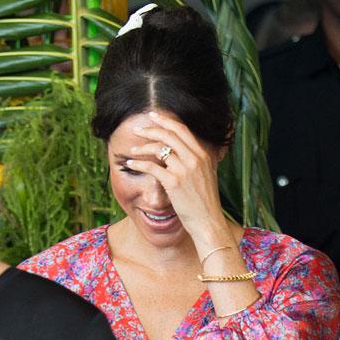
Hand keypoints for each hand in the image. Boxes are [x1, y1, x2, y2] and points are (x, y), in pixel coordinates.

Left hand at [125, 111, 232, 251]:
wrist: (209, 222)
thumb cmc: (205, 203)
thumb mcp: (207, 176)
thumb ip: (197, 161)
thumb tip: (184, 152)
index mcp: (203, 155)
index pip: (182, 129)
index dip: (166, 121)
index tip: (153, 117)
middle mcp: (195, 159)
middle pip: (169, 134)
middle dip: (150, 129)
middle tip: (137, 130)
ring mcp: (185, 170)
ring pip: (159, 148)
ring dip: (141, 147)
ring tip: (131, 150)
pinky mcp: (174, 183)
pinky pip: (151, 167)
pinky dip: (138, 164)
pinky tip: (130, 164)